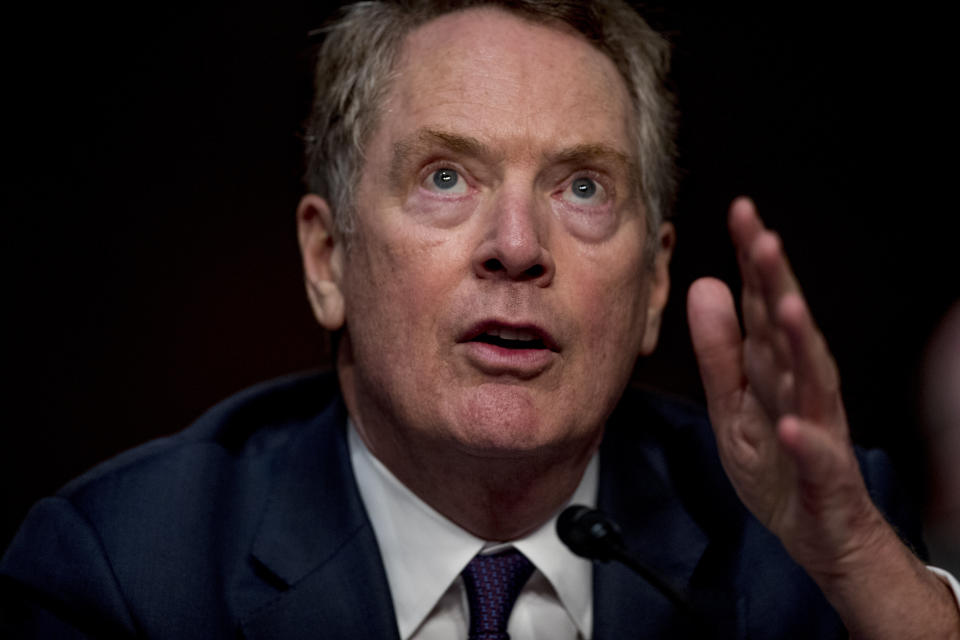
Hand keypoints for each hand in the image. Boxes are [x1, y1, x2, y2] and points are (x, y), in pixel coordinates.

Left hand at [687, 198, 959, 638]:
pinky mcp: (825, 475)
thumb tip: (706, 287)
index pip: (764, 303)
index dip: (753, 259)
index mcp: (776, 367)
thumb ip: (720, 348)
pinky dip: (805, 440)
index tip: (740, 211)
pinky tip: (792, 425)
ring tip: (783, 306)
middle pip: (788, 328)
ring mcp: (817, 428)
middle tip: (760, 235)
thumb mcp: (734, 402)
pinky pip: (816, 456)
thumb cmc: (779, 464)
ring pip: (811, 380)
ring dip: (798, 343)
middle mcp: (801, 388)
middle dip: (776, 281)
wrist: (820, 534)